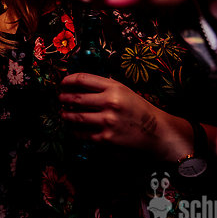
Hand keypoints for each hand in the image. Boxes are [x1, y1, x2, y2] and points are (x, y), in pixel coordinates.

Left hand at [59, 73, 189, 159]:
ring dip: (66, 115)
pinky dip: (75, 131)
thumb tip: (78, 85)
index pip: (83, 79)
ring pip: (76, 117)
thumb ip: (103, 87)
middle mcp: (110, 102)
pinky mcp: (106, 138)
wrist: (157, 132)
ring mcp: (107, 121)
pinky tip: (73, 128)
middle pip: (76, 98)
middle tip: (60, 98)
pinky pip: (83, 134)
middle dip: (63, 98)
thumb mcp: (123, 91)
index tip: (62, 83)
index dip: (68, 80)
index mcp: (114, 87)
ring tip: (63, 113)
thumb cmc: (138, 109)